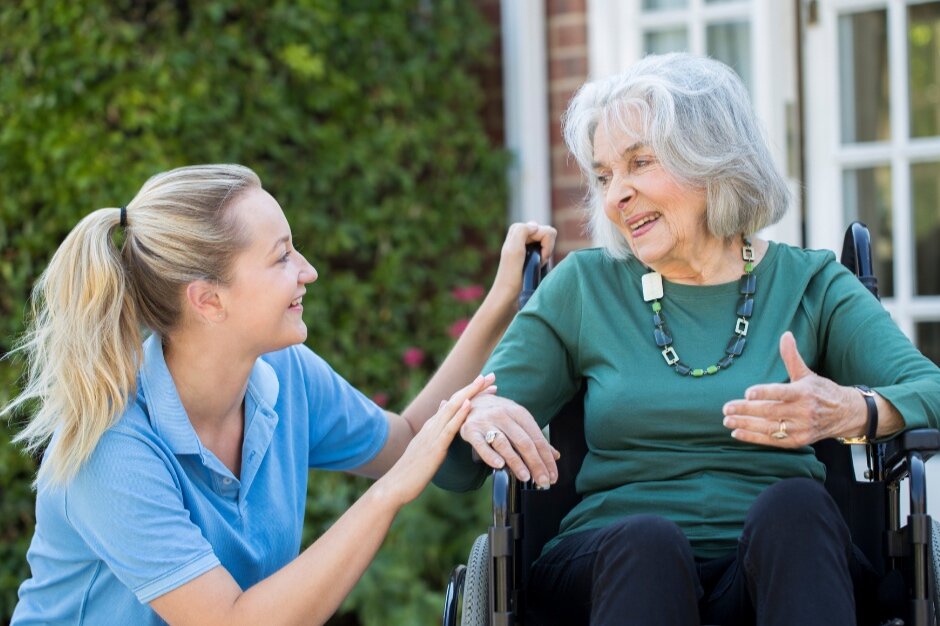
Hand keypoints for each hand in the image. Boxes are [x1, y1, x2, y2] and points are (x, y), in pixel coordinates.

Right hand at [382, 374, 495, 504]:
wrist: (396, 484)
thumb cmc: (412, 470)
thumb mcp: (426, 445)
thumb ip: (436, 428)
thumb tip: (443, 408)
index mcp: (432, 425)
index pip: (453, 403)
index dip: (470, 392)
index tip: (486, 383)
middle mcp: (432, 425)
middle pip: (456, 400)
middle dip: (474, 387)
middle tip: (491, 375)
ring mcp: (432, 434)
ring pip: (453, 408)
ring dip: (470, 393)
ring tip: (483, 382)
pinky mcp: (435, 447)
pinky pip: (449, 428)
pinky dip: (460, 414)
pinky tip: (469, 405)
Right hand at [460, 394, 558, 487]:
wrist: (471, 400)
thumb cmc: (499, 414)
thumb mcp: (518, 420)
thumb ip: (535, 438)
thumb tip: (555, 455)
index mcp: (519, 412)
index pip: (537, 438)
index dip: (546, 459)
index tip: (552, 476)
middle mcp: (503, 415)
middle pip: (524, 442)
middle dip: (536, 464)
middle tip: (543, 481)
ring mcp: (486, 422)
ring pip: (504, 444)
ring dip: (516, 462)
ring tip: (526, 477)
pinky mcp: (471, 430)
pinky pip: (481, 445)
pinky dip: (490, 455)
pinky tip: (499, 466)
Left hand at [489, 222, 556, 303]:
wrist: (508, 294)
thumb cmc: (511, 275)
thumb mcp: (514, 250)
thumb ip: (522, 231)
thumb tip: (536, 226)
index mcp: (518, 229)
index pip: (546, 231)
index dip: (546, 246)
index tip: (536, 258)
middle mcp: (523, 234)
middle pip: (549, 234)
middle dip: (547, 249)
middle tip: (537, 261)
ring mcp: (528, 243)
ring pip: (549, 242)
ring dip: (546, 254)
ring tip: (536, 265)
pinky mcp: (532, 253)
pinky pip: (547, 249)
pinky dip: (545, 258)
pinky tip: (537, 266)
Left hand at [722, 331, 865, 447]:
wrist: (846, 414)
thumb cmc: (821, 391)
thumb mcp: (807, 373)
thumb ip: (792, 357)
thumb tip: (785, 334)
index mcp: (804, 392)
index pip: (781, 392)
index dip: (764, 393)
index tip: (747, 393)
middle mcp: (803, 411)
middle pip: (770, 411)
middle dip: (746, 410)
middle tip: (726, 408)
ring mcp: (801, 428)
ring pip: (769, 428)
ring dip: (746, 425)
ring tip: (727, 421)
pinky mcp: (798, 441)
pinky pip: (773, 440)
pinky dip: (754, 438)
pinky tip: (737, 433)